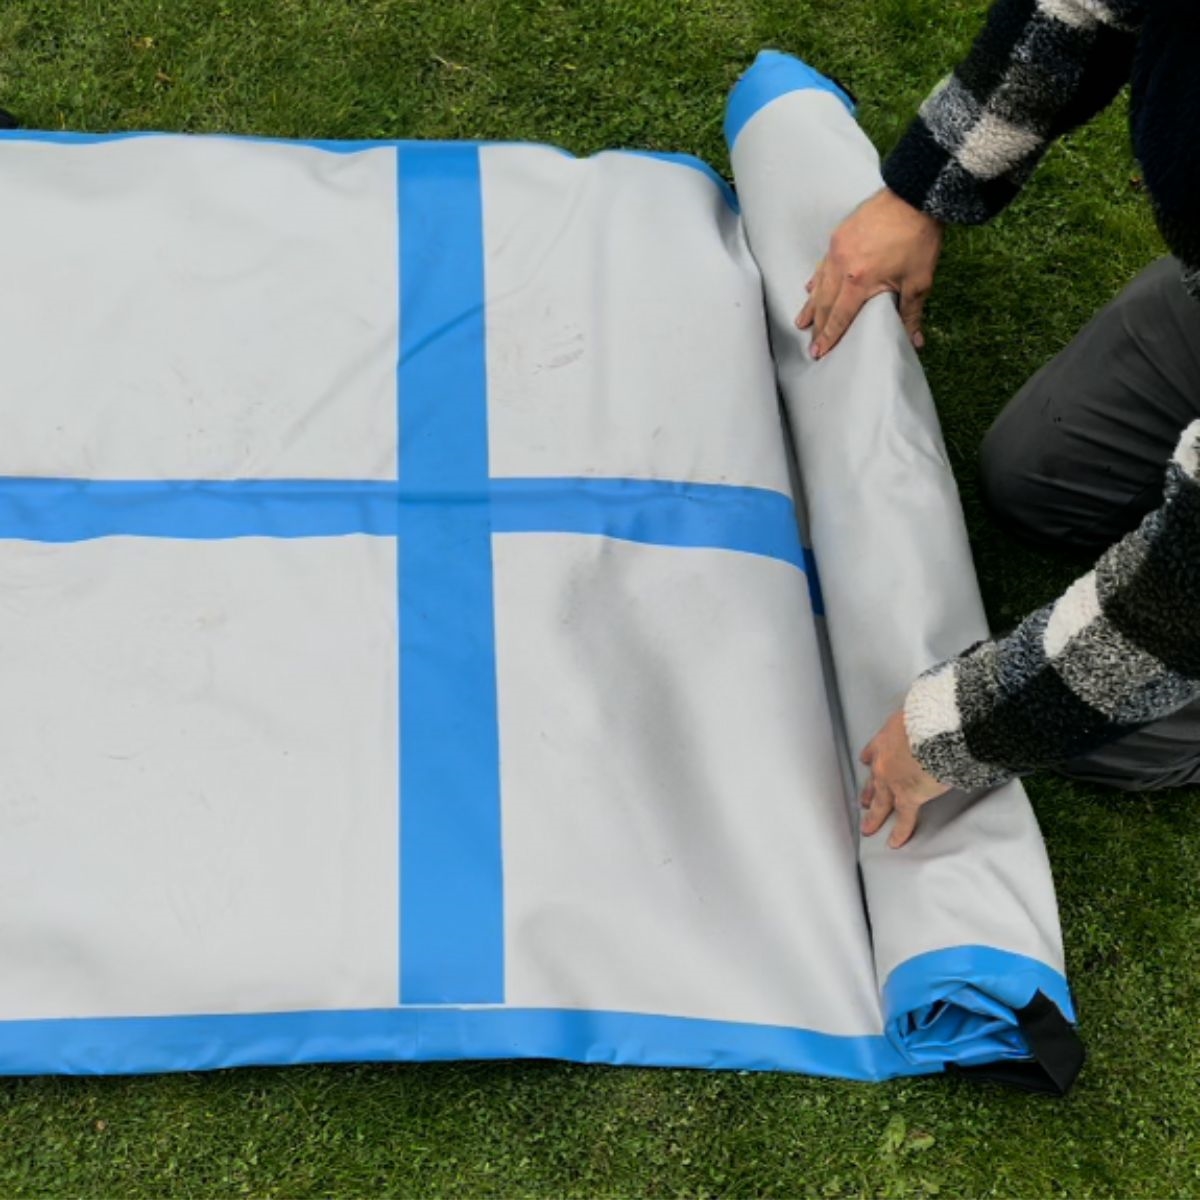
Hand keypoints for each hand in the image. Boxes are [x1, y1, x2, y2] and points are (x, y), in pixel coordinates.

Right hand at [797, 187, 942, 358]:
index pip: (839, 317)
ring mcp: (837, 249)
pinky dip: (816, 279)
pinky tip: (811, 287)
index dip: (829, 337)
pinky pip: (822, 264)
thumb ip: (911, 313)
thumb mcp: (919, 280)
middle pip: (824, 304)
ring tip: (801, 321)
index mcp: (859, 281)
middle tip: (811, 345)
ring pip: (819, 284)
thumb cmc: (918, 238)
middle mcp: (842, 266)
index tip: (819, 353)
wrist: (915, 196)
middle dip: (817, 327)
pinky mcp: (839, 235)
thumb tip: (916, 341)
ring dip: (811, 306)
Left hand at [859, 709, 950, 848]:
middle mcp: (885, 761)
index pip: (874, 751)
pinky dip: (900, 832)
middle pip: (874, 781)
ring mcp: (893, 781)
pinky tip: (894, 842)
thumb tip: (928, 721)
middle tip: (864, 802)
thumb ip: (916, 723)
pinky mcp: (909, 796)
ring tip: (869, 827)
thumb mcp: (915, 715)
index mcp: (887, 739)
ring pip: (881, 802)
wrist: (934, 732)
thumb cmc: (929, 718)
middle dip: (869, 793)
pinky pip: (904, 819)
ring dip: (875, 816)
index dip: (870, 758)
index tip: (866, 761)